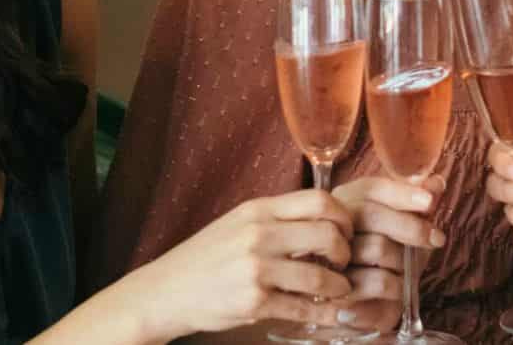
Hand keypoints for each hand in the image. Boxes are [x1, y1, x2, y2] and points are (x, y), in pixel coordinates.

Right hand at [123, 189, 354, 339]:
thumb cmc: (207, 257)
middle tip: (345, 262)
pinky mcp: (254, 302)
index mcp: (258, 210)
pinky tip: (330, 313)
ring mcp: (256, 269)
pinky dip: (323, 312)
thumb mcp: (239, 224)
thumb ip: (277, 219)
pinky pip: (303, 308)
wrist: (167, 291)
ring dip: (340, 286)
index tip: (346, 231)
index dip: (343, 216)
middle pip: (327, 233)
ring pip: (320, 275)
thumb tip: (323, 221)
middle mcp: (258, 234)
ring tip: (340, 290)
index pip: (319, 200)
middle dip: (346, 251)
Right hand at [328, 174, 445, 330]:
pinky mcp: (336, 290)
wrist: (369, 306)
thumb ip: (418, 205)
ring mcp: (329, 258)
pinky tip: (398, 288)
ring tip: (408, 270)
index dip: (402, 193)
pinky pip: (377, 280)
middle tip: (436, 239)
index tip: (429, 201)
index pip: (370, 188)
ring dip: (404, 261)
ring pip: (377, 247)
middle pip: (371, 214)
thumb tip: (436, 182)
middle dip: (411, 227)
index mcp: (345, 203)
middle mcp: (331, 226)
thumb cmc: (387, 261)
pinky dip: (397, 285)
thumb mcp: (406, 229)